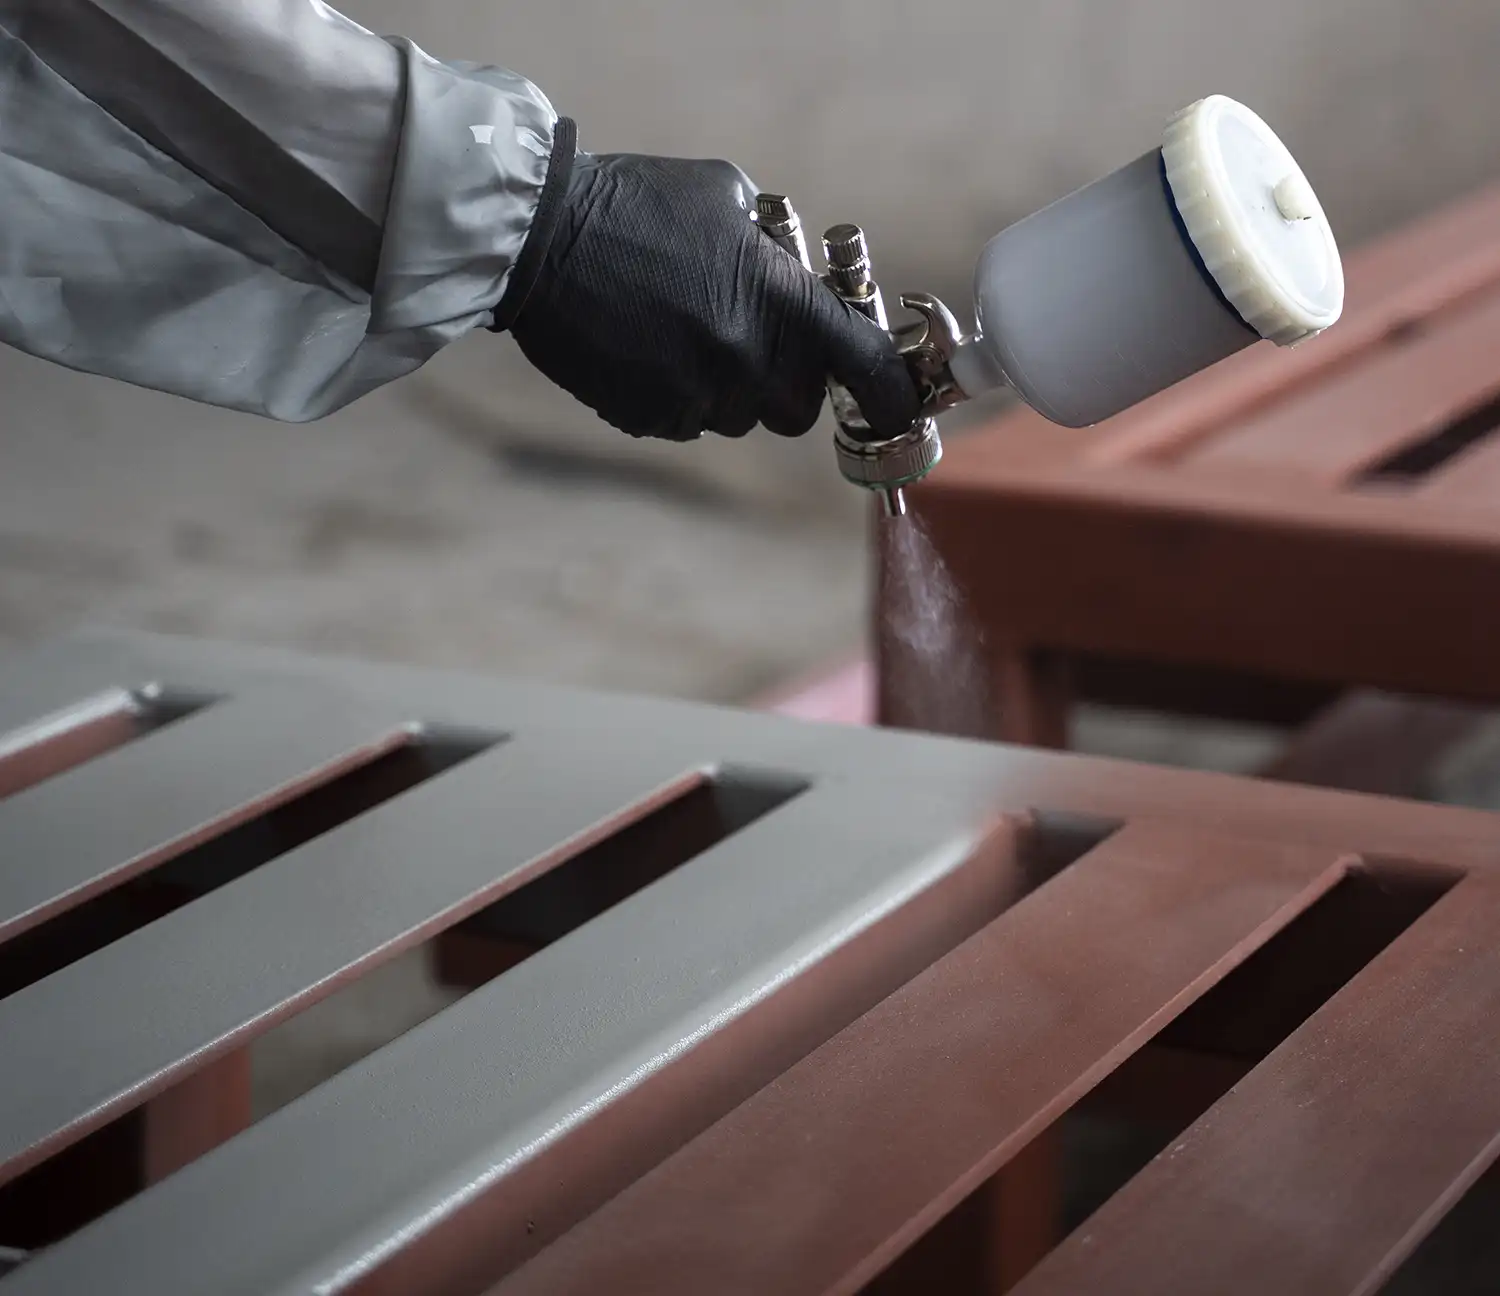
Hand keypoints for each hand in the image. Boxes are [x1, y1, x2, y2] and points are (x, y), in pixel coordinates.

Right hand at [506, 151, 920, 441]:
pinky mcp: (648, 417)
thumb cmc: (636, 204)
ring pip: (738, 419)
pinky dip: (679, 397)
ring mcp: (694, 395)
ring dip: (728, 389)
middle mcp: (745, 359)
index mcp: (778, 301)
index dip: (892, 395)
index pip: (864, 365)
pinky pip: (687, 422)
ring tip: (684, 335)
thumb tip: (798, 276)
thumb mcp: (725, 196)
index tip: (900, 408)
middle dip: (787, 384)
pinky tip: (647, 349)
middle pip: (797, 411)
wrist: (539, 240)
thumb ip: (774, 247)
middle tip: (758, 347)